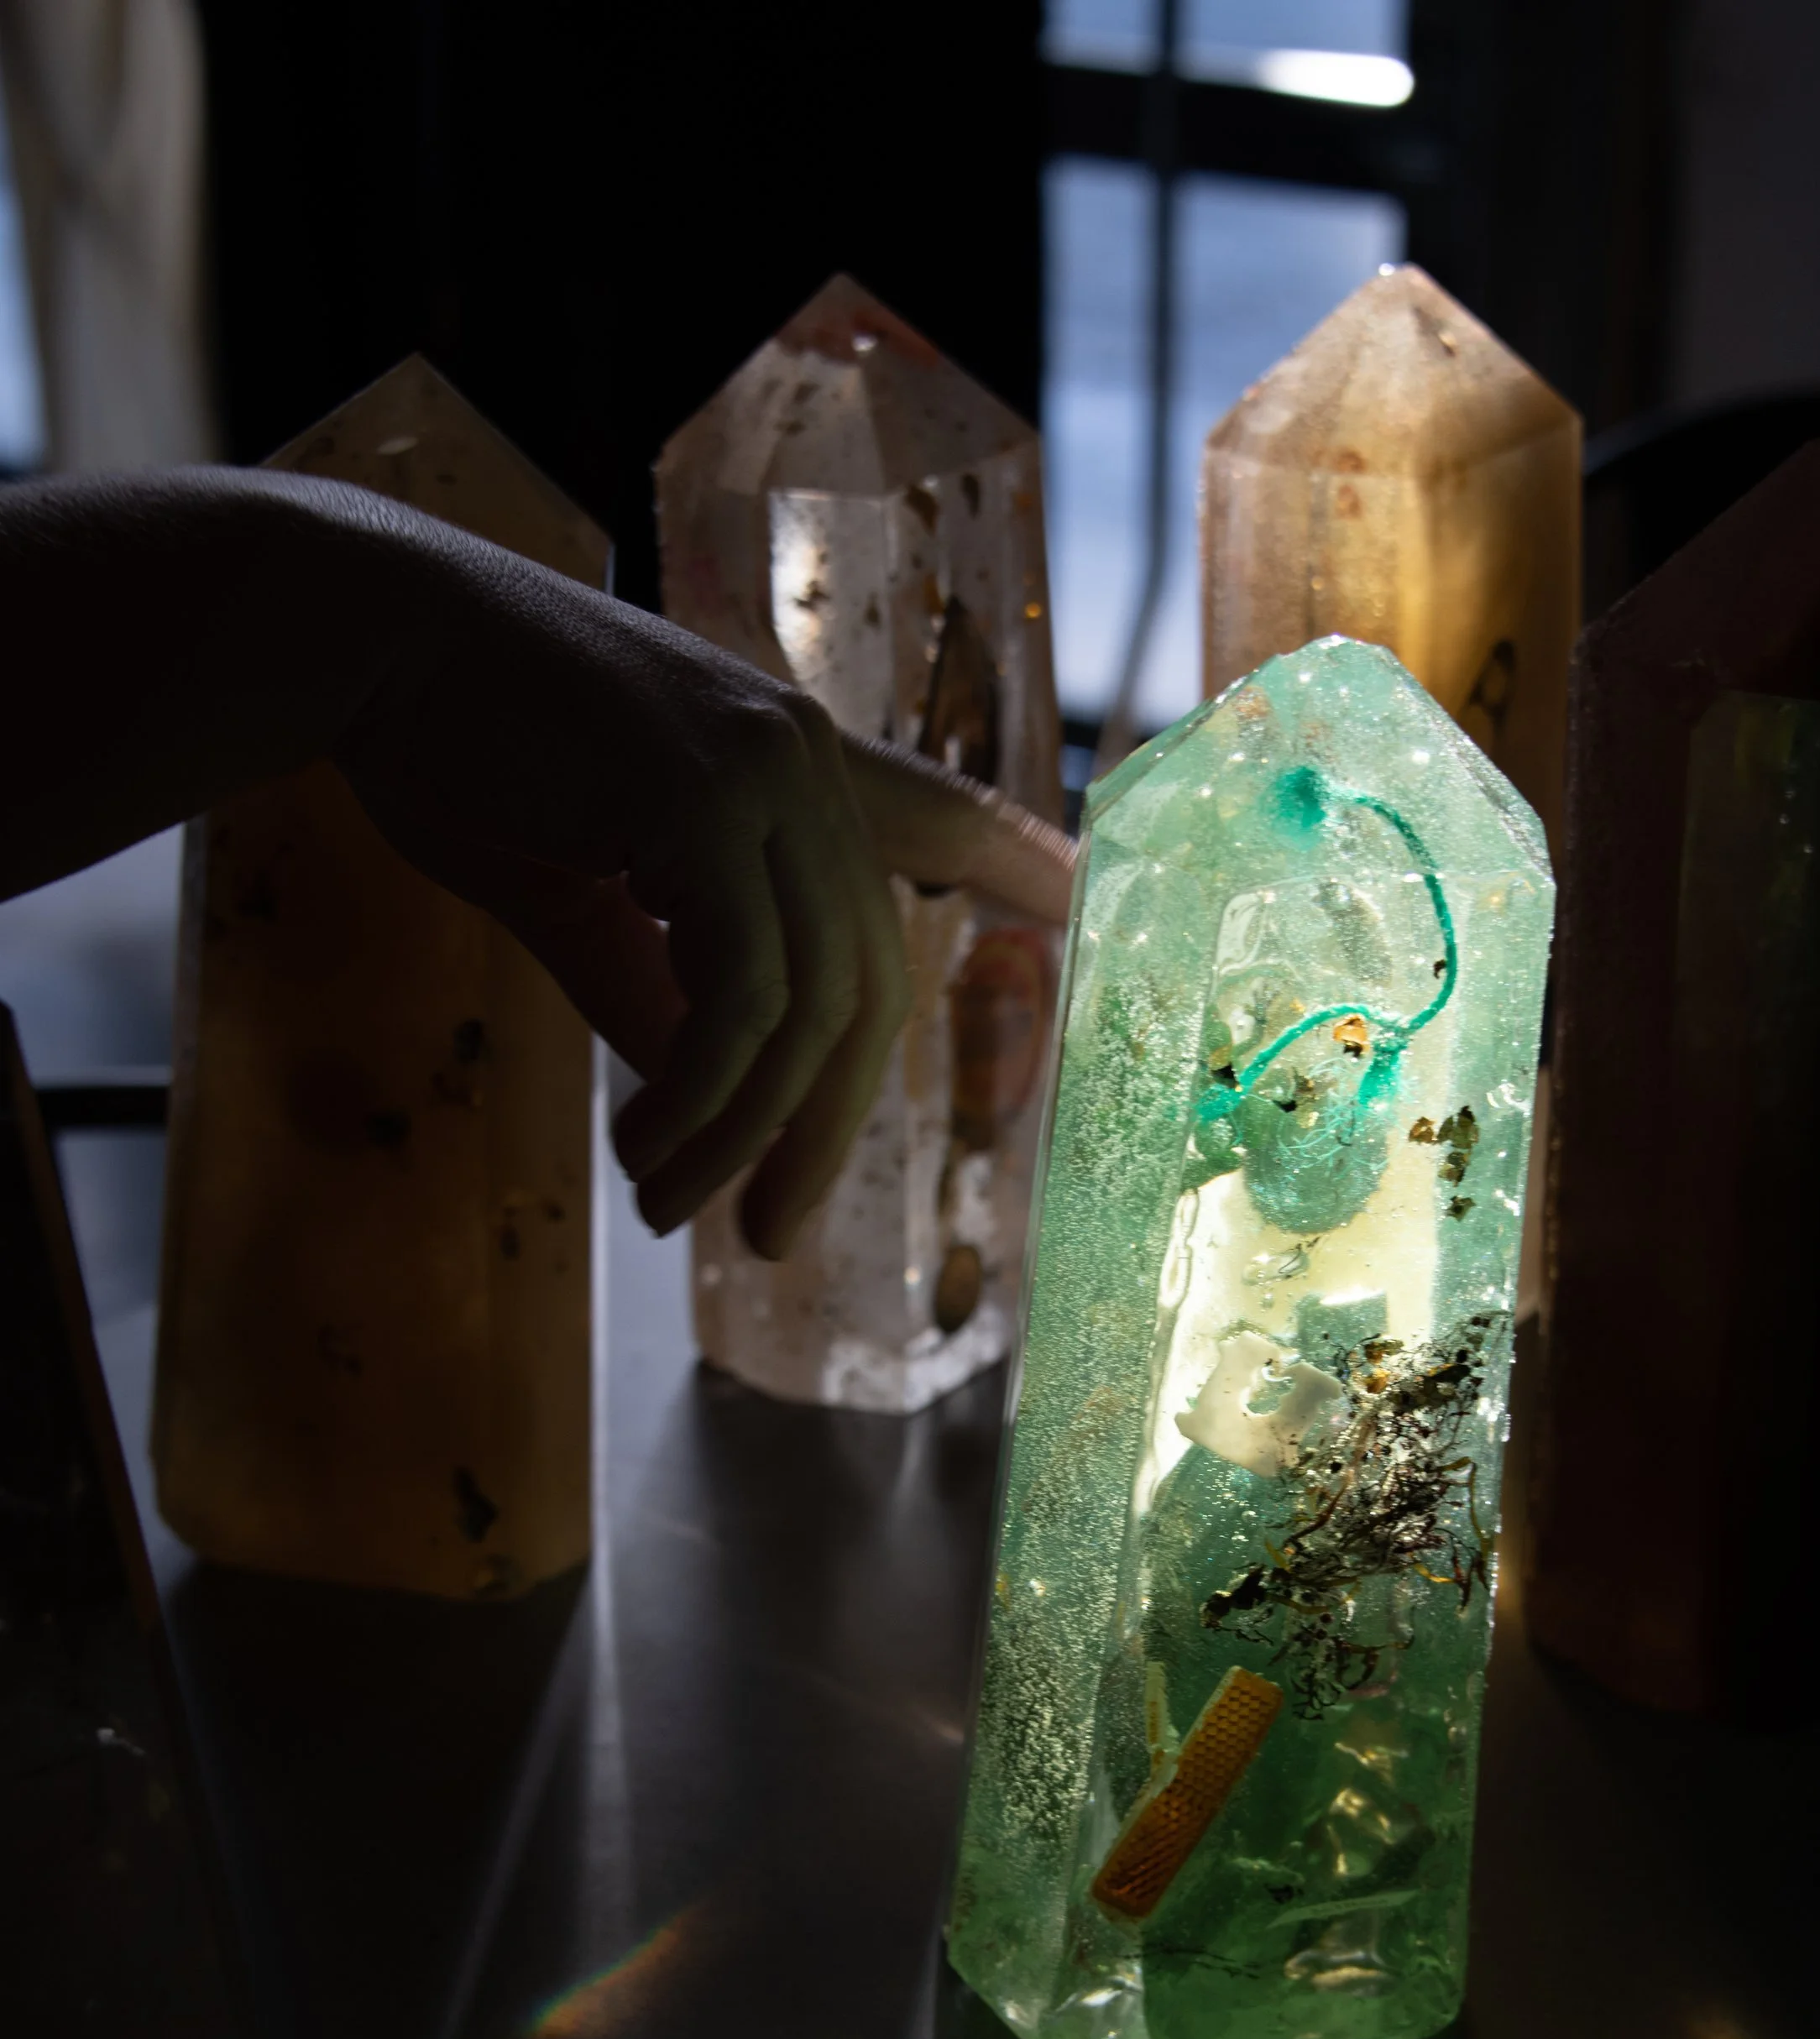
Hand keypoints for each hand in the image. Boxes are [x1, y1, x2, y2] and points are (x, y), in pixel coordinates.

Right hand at [331, 517, 1073, 1254]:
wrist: (365, 644)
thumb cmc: (460, 755)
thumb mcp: (583, 896)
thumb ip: (659, 992)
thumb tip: (708, 1104)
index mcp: (790, 765)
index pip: (937, 821)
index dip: (1018, 861)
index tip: (1077, 896)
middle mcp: (803, 759)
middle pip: (867, 987)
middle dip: (822, 1133)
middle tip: (762, 1236)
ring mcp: (765, 772)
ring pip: (810, 1008)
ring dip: (743, 1134)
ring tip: (668, 1205)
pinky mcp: (704, 800)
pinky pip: (743, 993)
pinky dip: (705, 1094)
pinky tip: (649, 1148)